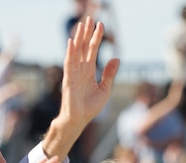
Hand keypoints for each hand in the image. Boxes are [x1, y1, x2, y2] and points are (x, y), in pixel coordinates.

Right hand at [60, 17, 118, 133]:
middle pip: (84, 48)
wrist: (79, 120)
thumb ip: (109, 74)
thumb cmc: (90, 107)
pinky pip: (69, 64)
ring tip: (82, 25)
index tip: (101, 25)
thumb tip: (116, 58)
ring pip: (76, 52)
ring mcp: (73, 74)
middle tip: (90, 18)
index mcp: (89, 71)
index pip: (93, 50)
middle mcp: (80, 70)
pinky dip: (70, 53)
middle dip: (87, 33)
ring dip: (79, 39)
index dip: (96, 38)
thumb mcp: (105, 89)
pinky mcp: (68, 80)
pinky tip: (71, 42)